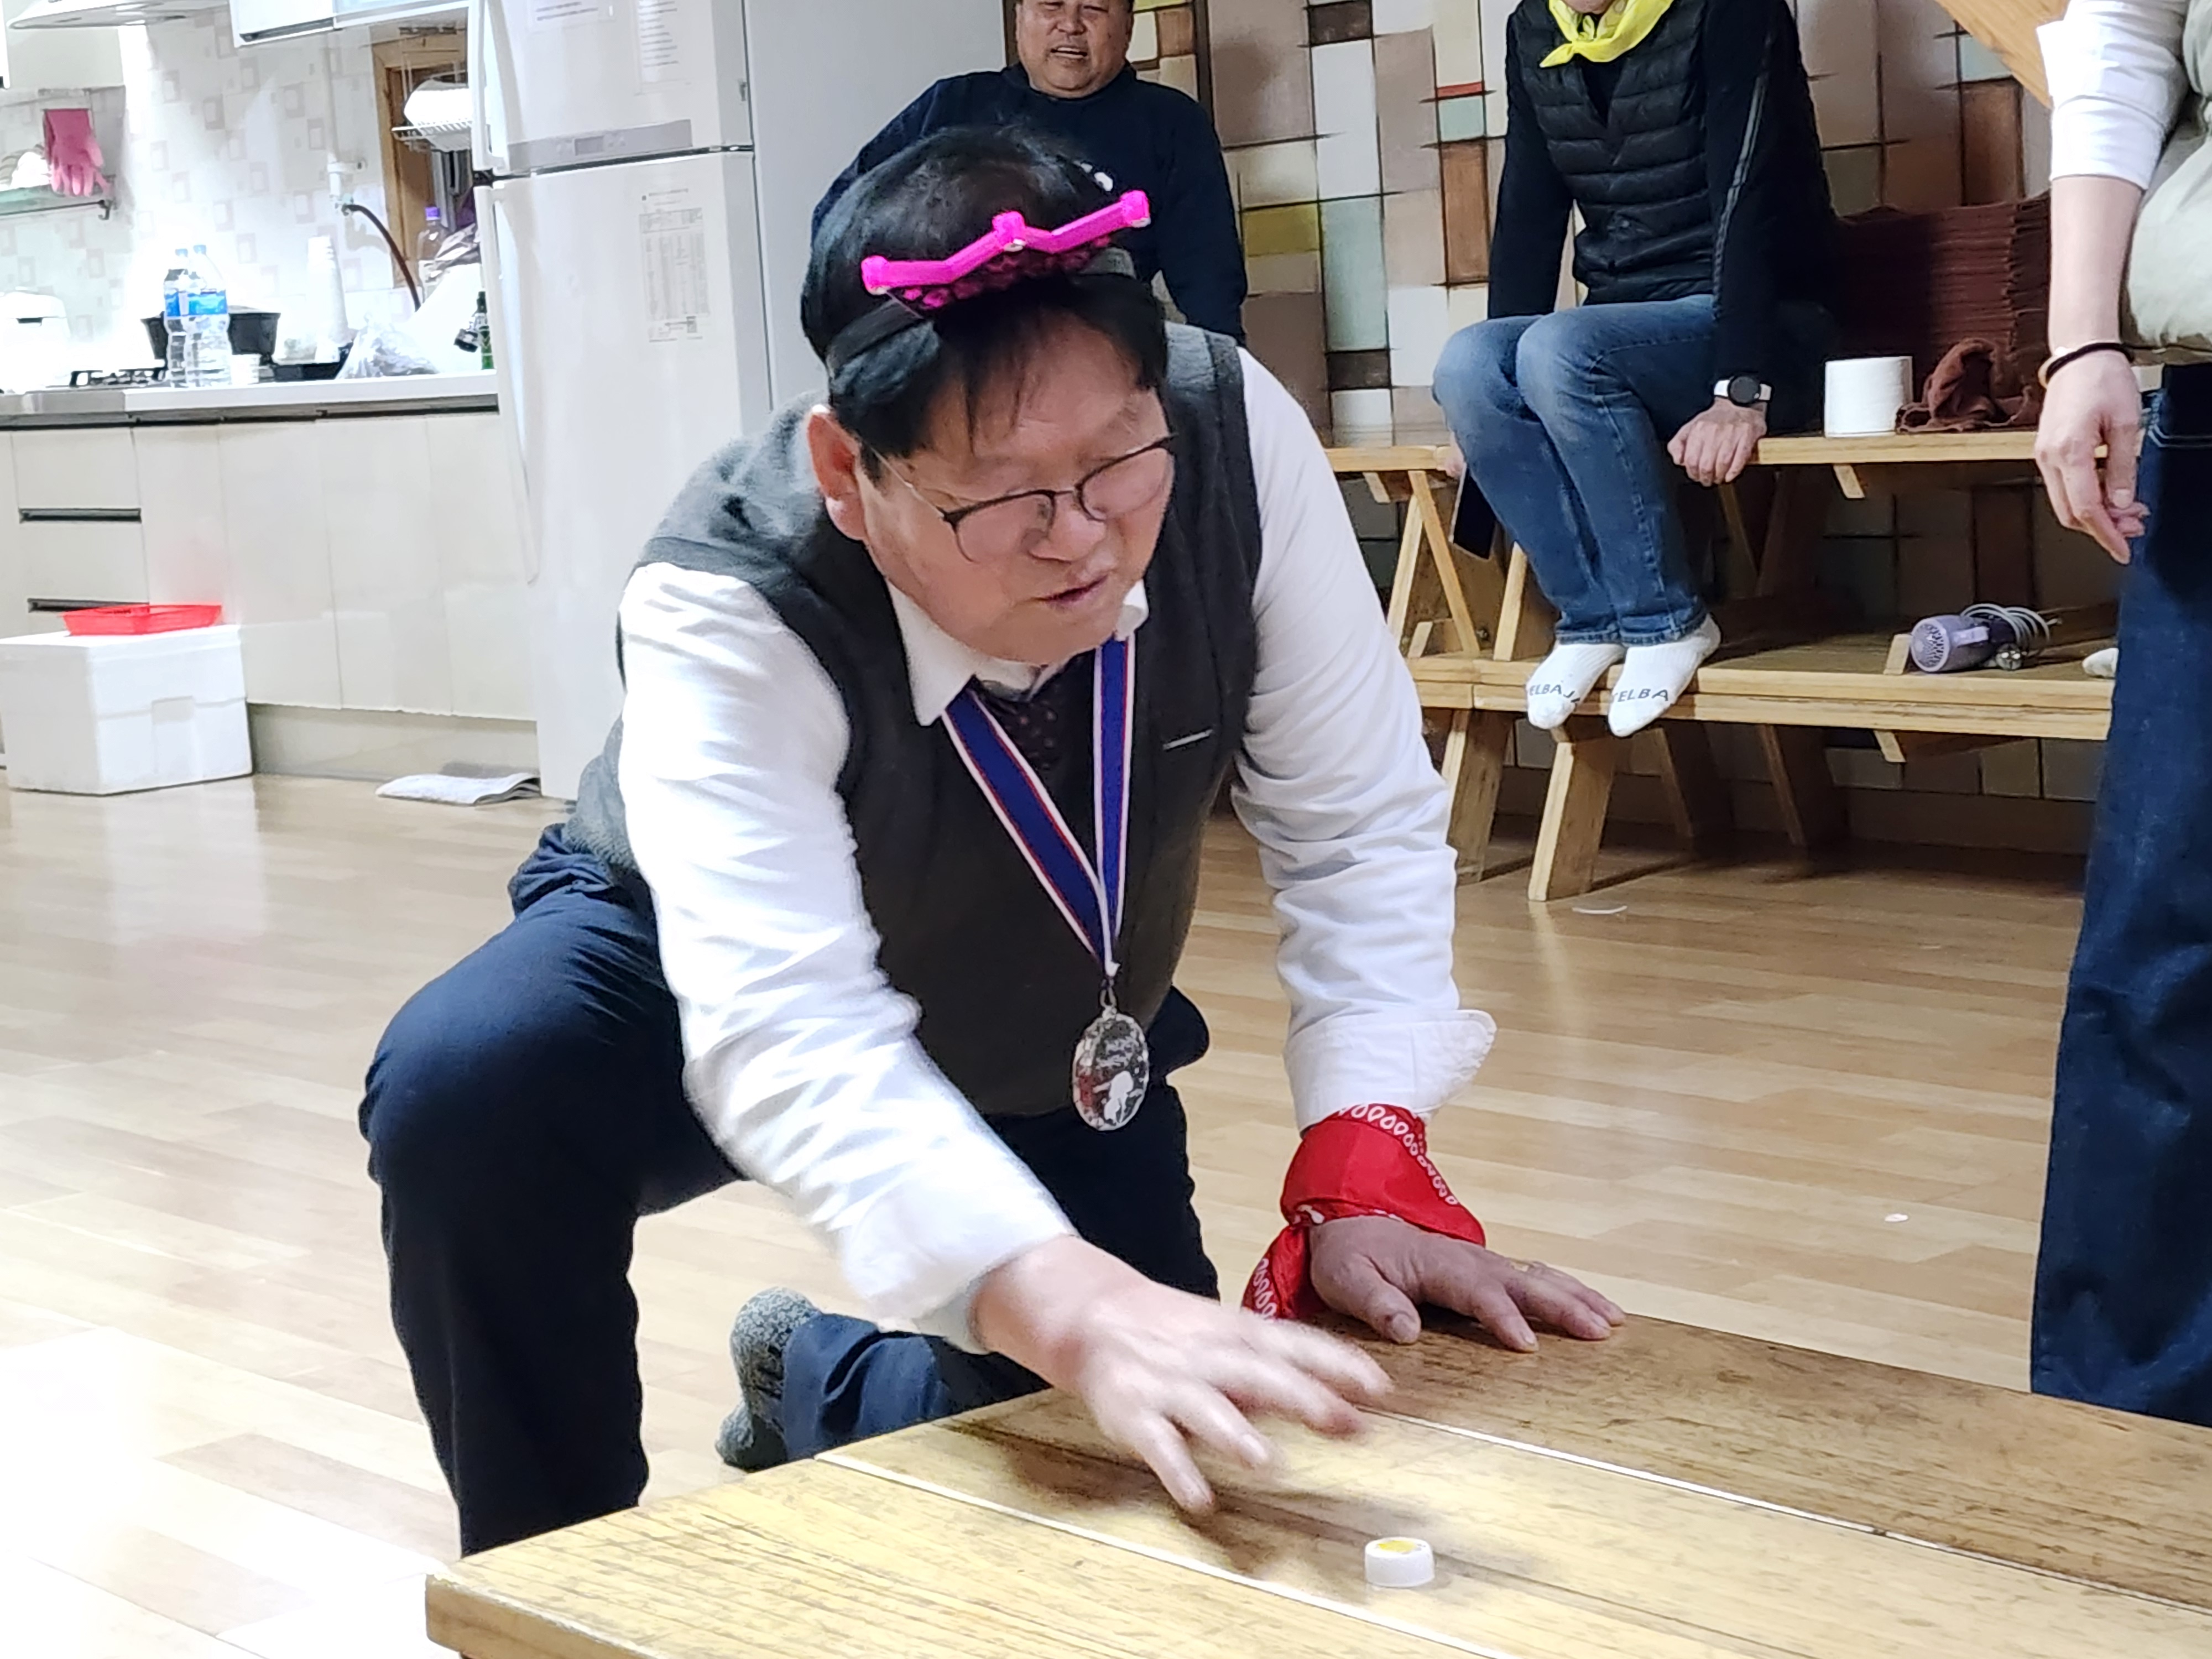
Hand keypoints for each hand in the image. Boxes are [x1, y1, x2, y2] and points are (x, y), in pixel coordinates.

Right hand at [972, 1235, 1391, 1511]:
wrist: (1092, 1313)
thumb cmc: (1176, 1332)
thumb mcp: (1230, 1337)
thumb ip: (1279, 1369)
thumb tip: (1341, 1400)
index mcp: (1238, 1333)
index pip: (1296, 1344)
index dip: (1339, 1364)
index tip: (1382, 1388)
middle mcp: (1209, 1355)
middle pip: (1260, 1375)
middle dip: (1304, 1399)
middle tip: (1350, 1426)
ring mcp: (1169, 1383)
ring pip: (1206, 1408)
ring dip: (1235, 1434)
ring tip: (1267, 1463)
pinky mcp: (1133, 1412)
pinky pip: (1157, 1444)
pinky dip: (1177, 1471)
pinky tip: (1199, 1500)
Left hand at [1308, 1214, 1625, 1350]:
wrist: (1351, 1218)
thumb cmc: (1350, 1254)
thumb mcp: (1347, 1278)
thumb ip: (1376, 1303)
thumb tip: (1407, 1330)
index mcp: (1436, 1265)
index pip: (1475, 1292)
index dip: (1502, 1316)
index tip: (1527, 1344)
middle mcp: (1468, 1261)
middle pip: (1522, 1283)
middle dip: (1562, 1306)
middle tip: (1599, 1331)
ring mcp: (1483, 1263)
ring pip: (1538, 1278)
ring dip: (1576, 1297)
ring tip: (1613, 1321)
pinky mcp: (1489, 1270)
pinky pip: (1535, 1278)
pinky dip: (1568, 1289)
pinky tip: (1595, 1305)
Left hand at [1668, 399, 1766, 486]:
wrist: (1739, 402)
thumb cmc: (1715, 419)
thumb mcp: (1691, 427)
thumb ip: (1678, 443)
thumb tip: (1678, 460)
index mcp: (1699, 428)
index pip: (1691, 460)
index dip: (1692, 473)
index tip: (1696, 476)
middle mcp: (1714, 430)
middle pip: (1706, 464)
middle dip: (1706, 478)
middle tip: (1708, 480)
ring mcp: (1732, 432)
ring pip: (1722, 463)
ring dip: (1719, 476)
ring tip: (1719, 478)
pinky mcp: (1748, 434)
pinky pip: (1740, 458)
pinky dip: (1734, 471)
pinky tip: (1730, 476)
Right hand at [2036, 350, 2146, 562]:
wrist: (2078, 356)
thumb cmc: (2102, 380)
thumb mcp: (2126, 423)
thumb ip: (2123, 467)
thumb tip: (2123, 503)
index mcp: (2070, 451)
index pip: (2086, 508)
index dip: (2106, 534)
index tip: (2123, 550)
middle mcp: (2049, 458)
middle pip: (2070, 513)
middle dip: (2102, 527)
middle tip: (2134, 528)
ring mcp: (2044, 456)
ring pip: (2065, 503)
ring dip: (2095, 513)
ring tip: (2128, 510)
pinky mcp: (2046, 452)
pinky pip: (2063, 487)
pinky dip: (2086, 497)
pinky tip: (2109, 493)